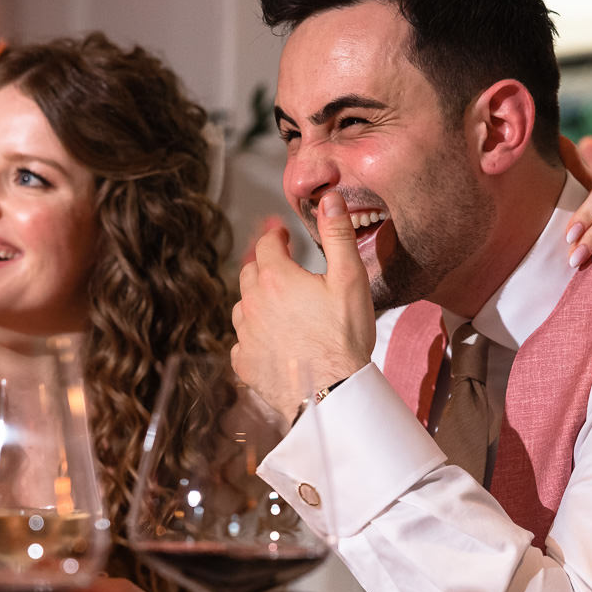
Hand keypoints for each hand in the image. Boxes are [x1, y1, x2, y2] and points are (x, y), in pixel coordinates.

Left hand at [231, 191, 375, 416]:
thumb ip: (338, 235)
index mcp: (276, 278)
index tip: (284, 237)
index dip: (276, 237)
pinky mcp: (244, 363)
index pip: (267, 245)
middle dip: (264, 265)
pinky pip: (241, 342)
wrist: (332, 392)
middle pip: (250, 273)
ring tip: (277, 307)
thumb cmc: (344, 337)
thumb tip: (330, 200)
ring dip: (256, 301)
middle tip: (281, 267)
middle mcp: (252, 303)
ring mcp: (245, 335)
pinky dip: (253, 337)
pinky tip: (270, 342)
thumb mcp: (350, 279)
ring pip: (242, 307)